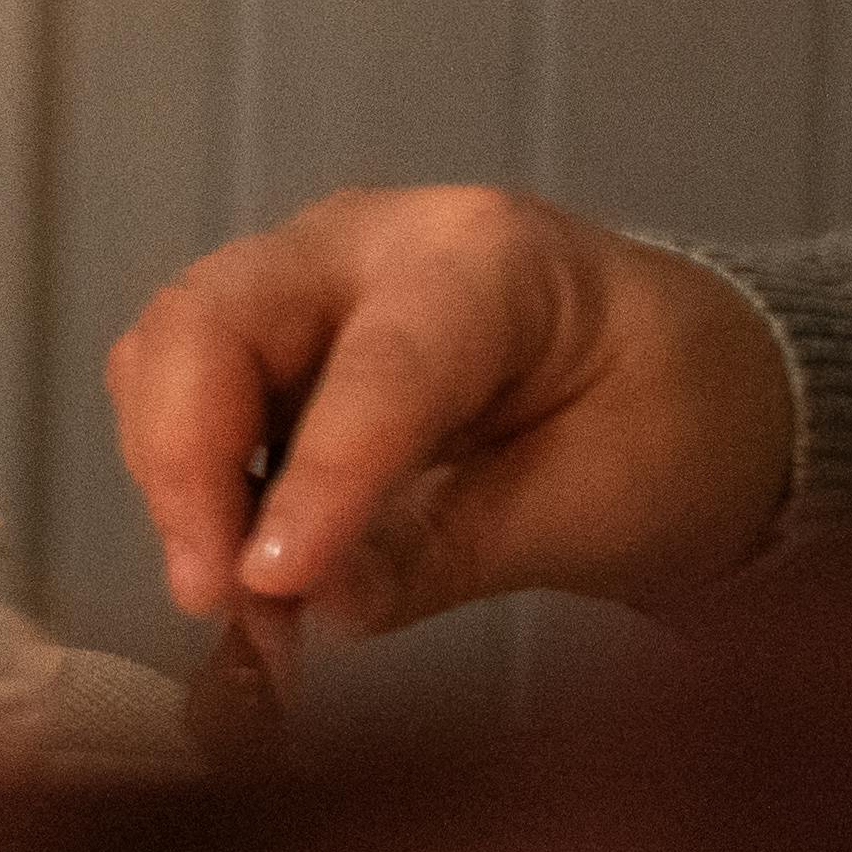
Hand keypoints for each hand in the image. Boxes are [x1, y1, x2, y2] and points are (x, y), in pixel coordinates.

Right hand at [104, 183, 797, 640]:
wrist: (685, 378)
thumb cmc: (672, 426)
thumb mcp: (601, 504)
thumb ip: (449, 552)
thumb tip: (310, 610)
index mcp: (482, 261)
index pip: (374, 370)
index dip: (314, 482)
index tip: (267, 588)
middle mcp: (362, 240)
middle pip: (210, 322)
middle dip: (184, 463)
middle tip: (208, 594)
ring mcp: (297, 275)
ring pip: (166, 351)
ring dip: (170, 476)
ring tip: (224, 594)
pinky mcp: (262, 328)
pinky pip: (175, 386)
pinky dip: (181, 477)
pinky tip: (232, 557)